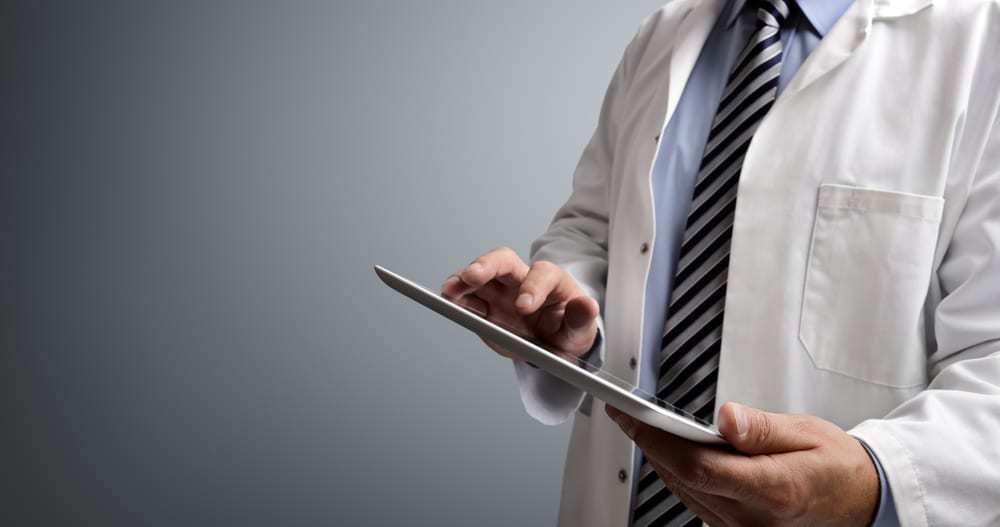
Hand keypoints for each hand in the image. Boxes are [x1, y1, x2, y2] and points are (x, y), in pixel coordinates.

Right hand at [440, 247, 598, 359]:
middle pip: (504, 260)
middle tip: (472, 276)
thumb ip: (582, 319)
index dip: (532, 287)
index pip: (542, 274)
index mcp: (551, 282)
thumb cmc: (568, 331)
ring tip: (449, 291)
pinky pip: (468, 297)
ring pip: (480, 275)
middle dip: (486, 265)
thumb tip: (588, 306)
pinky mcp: (485, 305)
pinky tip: (451, 303)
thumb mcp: (581, 330)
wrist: (553, 345)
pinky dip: (457, 298)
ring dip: (463, 280)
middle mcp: (523, 279)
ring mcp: (501, 291)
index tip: (522, 307)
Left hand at [606, 402, 878, 526]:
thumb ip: (763, 427)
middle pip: (683, 478)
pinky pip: (696, 503)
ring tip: (643, 426)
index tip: (632, 416)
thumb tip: (728, 417)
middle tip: (628, 413)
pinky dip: (680, 476)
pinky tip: (673, 454)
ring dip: (661, 460)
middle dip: (650, 444)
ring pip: (684, 492)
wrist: (863, 500)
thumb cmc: (839, 466)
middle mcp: (753, 518)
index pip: (697, 466)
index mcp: (773, 490)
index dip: (657, 440)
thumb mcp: (808, 434)